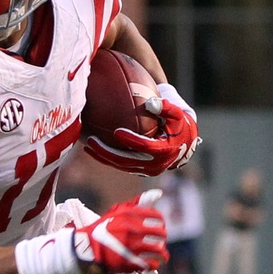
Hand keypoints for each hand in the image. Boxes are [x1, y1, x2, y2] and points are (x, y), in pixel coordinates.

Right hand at [72, 193, 167, 273]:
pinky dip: (153, 264)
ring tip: (162, 256)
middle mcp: (130, 230)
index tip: (159, 226)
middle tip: (161, 241)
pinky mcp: (127, 262)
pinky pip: (149, 263)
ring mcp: (129, 247)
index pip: (157, 217)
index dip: (161, 222)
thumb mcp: (117, 212)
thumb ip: (137, 203)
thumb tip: (158, 193)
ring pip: (157, 250)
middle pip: (160, 233)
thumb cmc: (103, 228)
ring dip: (162, 254)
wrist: (85, 247)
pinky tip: (152, 263)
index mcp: (128, 216)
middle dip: (163, 237)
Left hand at [83, 83, 199, 176]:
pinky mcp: (139, 171)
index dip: (131, 140)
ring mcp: (145, 170)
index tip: (116, 131)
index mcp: (164, 151)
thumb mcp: (177, 114)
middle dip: (107, 152)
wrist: (184, 144)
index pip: (144, 147)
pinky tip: (92, 149)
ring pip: (120, 165)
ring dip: (103, 156)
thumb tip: (151, 102)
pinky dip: (106, 158)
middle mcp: (154, 164)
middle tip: (91, 141)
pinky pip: (120, 166)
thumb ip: (166, 108)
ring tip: (88, 145)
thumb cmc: (178, 125)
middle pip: (126, 160)